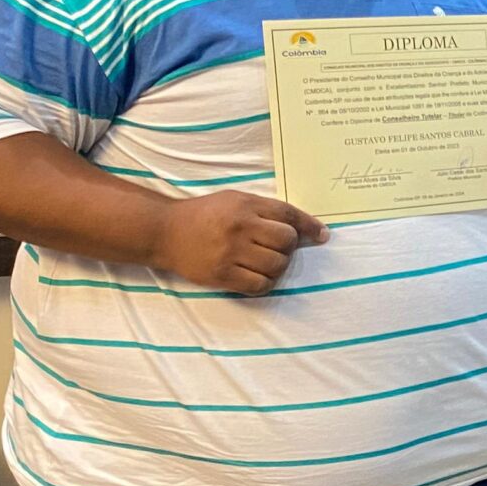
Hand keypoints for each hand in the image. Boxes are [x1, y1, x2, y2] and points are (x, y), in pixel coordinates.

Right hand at [154, 191, 326, 295]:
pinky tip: (255, 276)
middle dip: (289, 247)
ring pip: (277, 265)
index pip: (288, 214)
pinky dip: (264, 283)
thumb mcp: (235, 200)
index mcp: (245, 205)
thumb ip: (266, 210)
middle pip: (287, 241)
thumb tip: (304, 227)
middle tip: (276, 248)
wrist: (164, 231)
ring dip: (277, 266)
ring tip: (263, 261)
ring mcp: (230, 252)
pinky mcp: (222, 275)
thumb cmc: (205, 214)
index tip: (322, 235)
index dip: (309, 226)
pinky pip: (260, 285)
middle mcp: (240, 227)